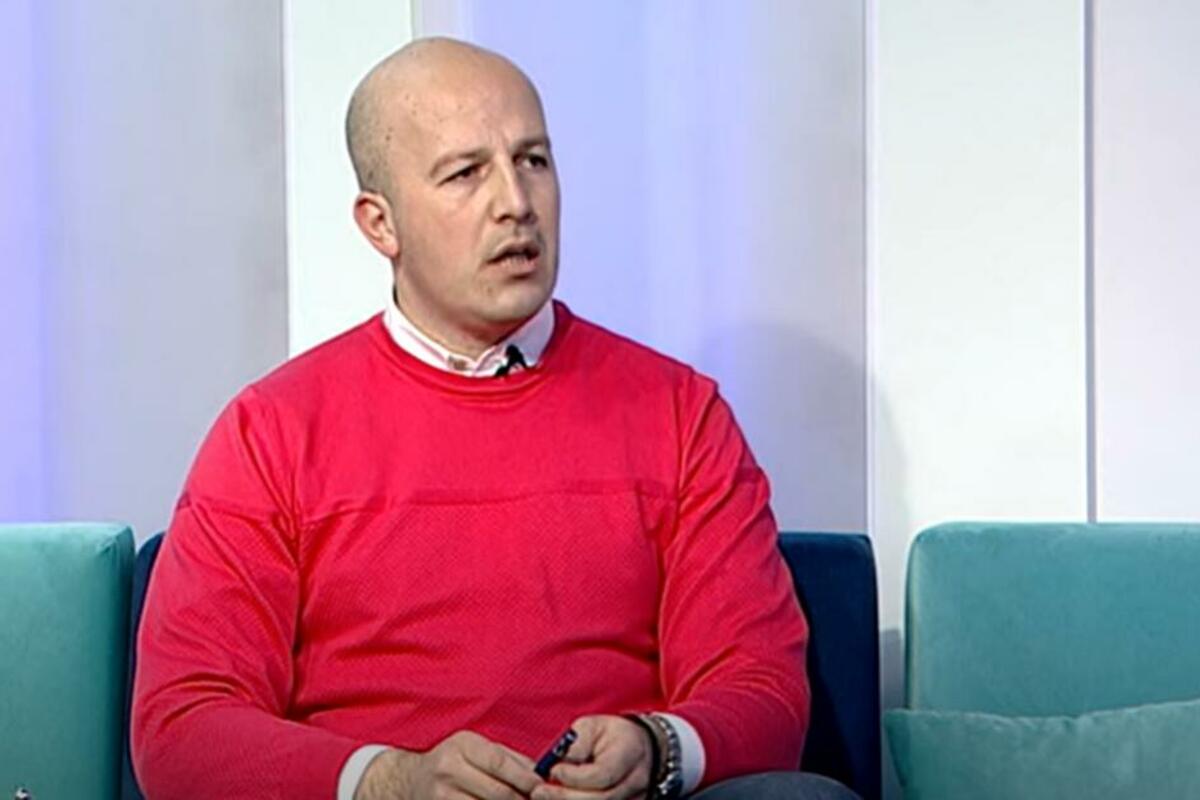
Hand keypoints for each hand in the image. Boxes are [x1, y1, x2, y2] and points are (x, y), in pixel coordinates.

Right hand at [356, 730, 542, 799]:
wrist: (409, 780)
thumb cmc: (452, 761)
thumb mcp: (475, 748)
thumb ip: (508, 757)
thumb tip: (541, 770)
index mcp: (462, 745)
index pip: (498, 762)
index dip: (523, 777)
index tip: (540, 786)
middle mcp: (449, 769)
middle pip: (496, 791)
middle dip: (520, 799)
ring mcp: (441, 795)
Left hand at [530, 715, 652, 799]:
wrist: (637, 747)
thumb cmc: (610, 735)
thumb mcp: (591, 726)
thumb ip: (575, 744)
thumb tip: (556, 764)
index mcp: (630, 754)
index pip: (602, 774)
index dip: (575, 777)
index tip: (554, 770)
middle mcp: (635, 781)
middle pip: (600, 799)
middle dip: (565, 797)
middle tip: (539, 791)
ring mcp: (633, 799)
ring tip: (546, 795)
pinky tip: (560, 798)